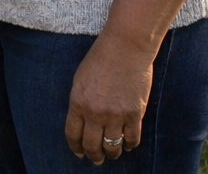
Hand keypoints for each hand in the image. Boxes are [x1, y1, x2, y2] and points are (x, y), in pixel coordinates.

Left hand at [65, 33, 151, 163]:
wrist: (126, 47)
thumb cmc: (101, 58)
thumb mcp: (80, 79)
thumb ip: (80, 102)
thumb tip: (82, 121)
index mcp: (77, 103)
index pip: (73, 135)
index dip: (76, 148)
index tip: (79, 154)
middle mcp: (94, 113)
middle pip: (92, 145)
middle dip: (94, 156)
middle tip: (97, 160)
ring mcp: (115, 115)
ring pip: (112, 146)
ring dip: (112, 153)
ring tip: (113, 154)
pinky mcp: (134, 113)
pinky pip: (132, 138)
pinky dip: (130, 145)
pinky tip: (128, 145)